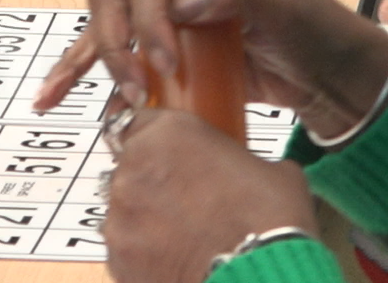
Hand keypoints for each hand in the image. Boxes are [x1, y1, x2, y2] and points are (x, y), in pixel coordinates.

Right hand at [35, 0, 387, 140]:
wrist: (332, 74)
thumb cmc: (317, 31)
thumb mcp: (289, 7)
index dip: (149, 21)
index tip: (165, 65)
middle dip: (112, 43)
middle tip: (134, 88)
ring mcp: (168, 14)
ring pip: (105, 25)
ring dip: (81, 59)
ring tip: (54, 97)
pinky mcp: (166, 50)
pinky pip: (117, 58)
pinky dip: (84, 75)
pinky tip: (55, 99)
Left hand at [104, 107, 318, 282]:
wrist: (260, 277)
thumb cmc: (269, 223)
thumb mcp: (270, 169)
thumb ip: (237, 159)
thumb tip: (243, 171)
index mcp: (169, 132)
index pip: (138, 120)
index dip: (157, 139)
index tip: (168, 152)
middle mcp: (135, 169)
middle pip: (130, 165)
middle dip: (153, 179)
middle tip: (188, 198)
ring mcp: (120, 216)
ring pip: (126, 208)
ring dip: (147, 216)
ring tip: (186, 235)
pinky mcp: (118, 259)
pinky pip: (127, 247)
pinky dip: (145, 252)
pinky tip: (178, 258)